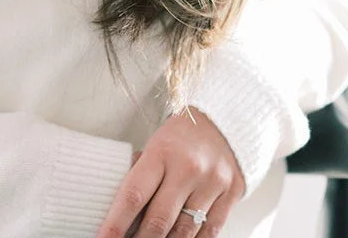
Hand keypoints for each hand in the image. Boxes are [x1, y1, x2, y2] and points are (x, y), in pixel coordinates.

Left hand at [96, 107, 244, 237]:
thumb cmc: (181, 136)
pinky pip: (209, 232)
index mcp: (161, 152)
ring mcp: (212, 183)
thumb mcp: (155, 146)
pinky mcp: (231, 194)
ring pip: (184, 232)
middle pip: (158, 220)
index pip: (133, 195)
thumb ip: (141, 175)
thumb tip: (121, 211)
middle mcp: (188, 168)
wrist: (224, 121)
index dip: (116, 223)